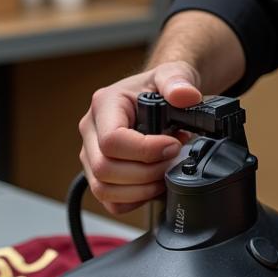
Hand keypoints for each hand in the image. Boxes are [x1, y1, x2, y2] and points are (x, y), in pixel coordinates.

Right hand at [78, 62, 201, 214]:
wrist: (153, 99)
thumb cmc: (157, 89)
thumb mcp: (173, 74)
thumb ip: (178, 81)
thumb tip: (186, 95)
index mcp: (104, 106)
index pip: (112, 141)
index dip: (145, 151)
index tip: (172, 146)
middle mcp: (91, 131)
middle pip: (104, 169)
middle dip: (145, 173)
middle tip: (170, 162)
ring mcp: (91, 156)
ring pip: (104, 189)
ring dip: (140, 190)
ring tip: (163, 175)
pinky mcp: (98, 176)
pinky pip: (110, 202)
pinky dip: (134, 201)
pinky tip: (152, 185)